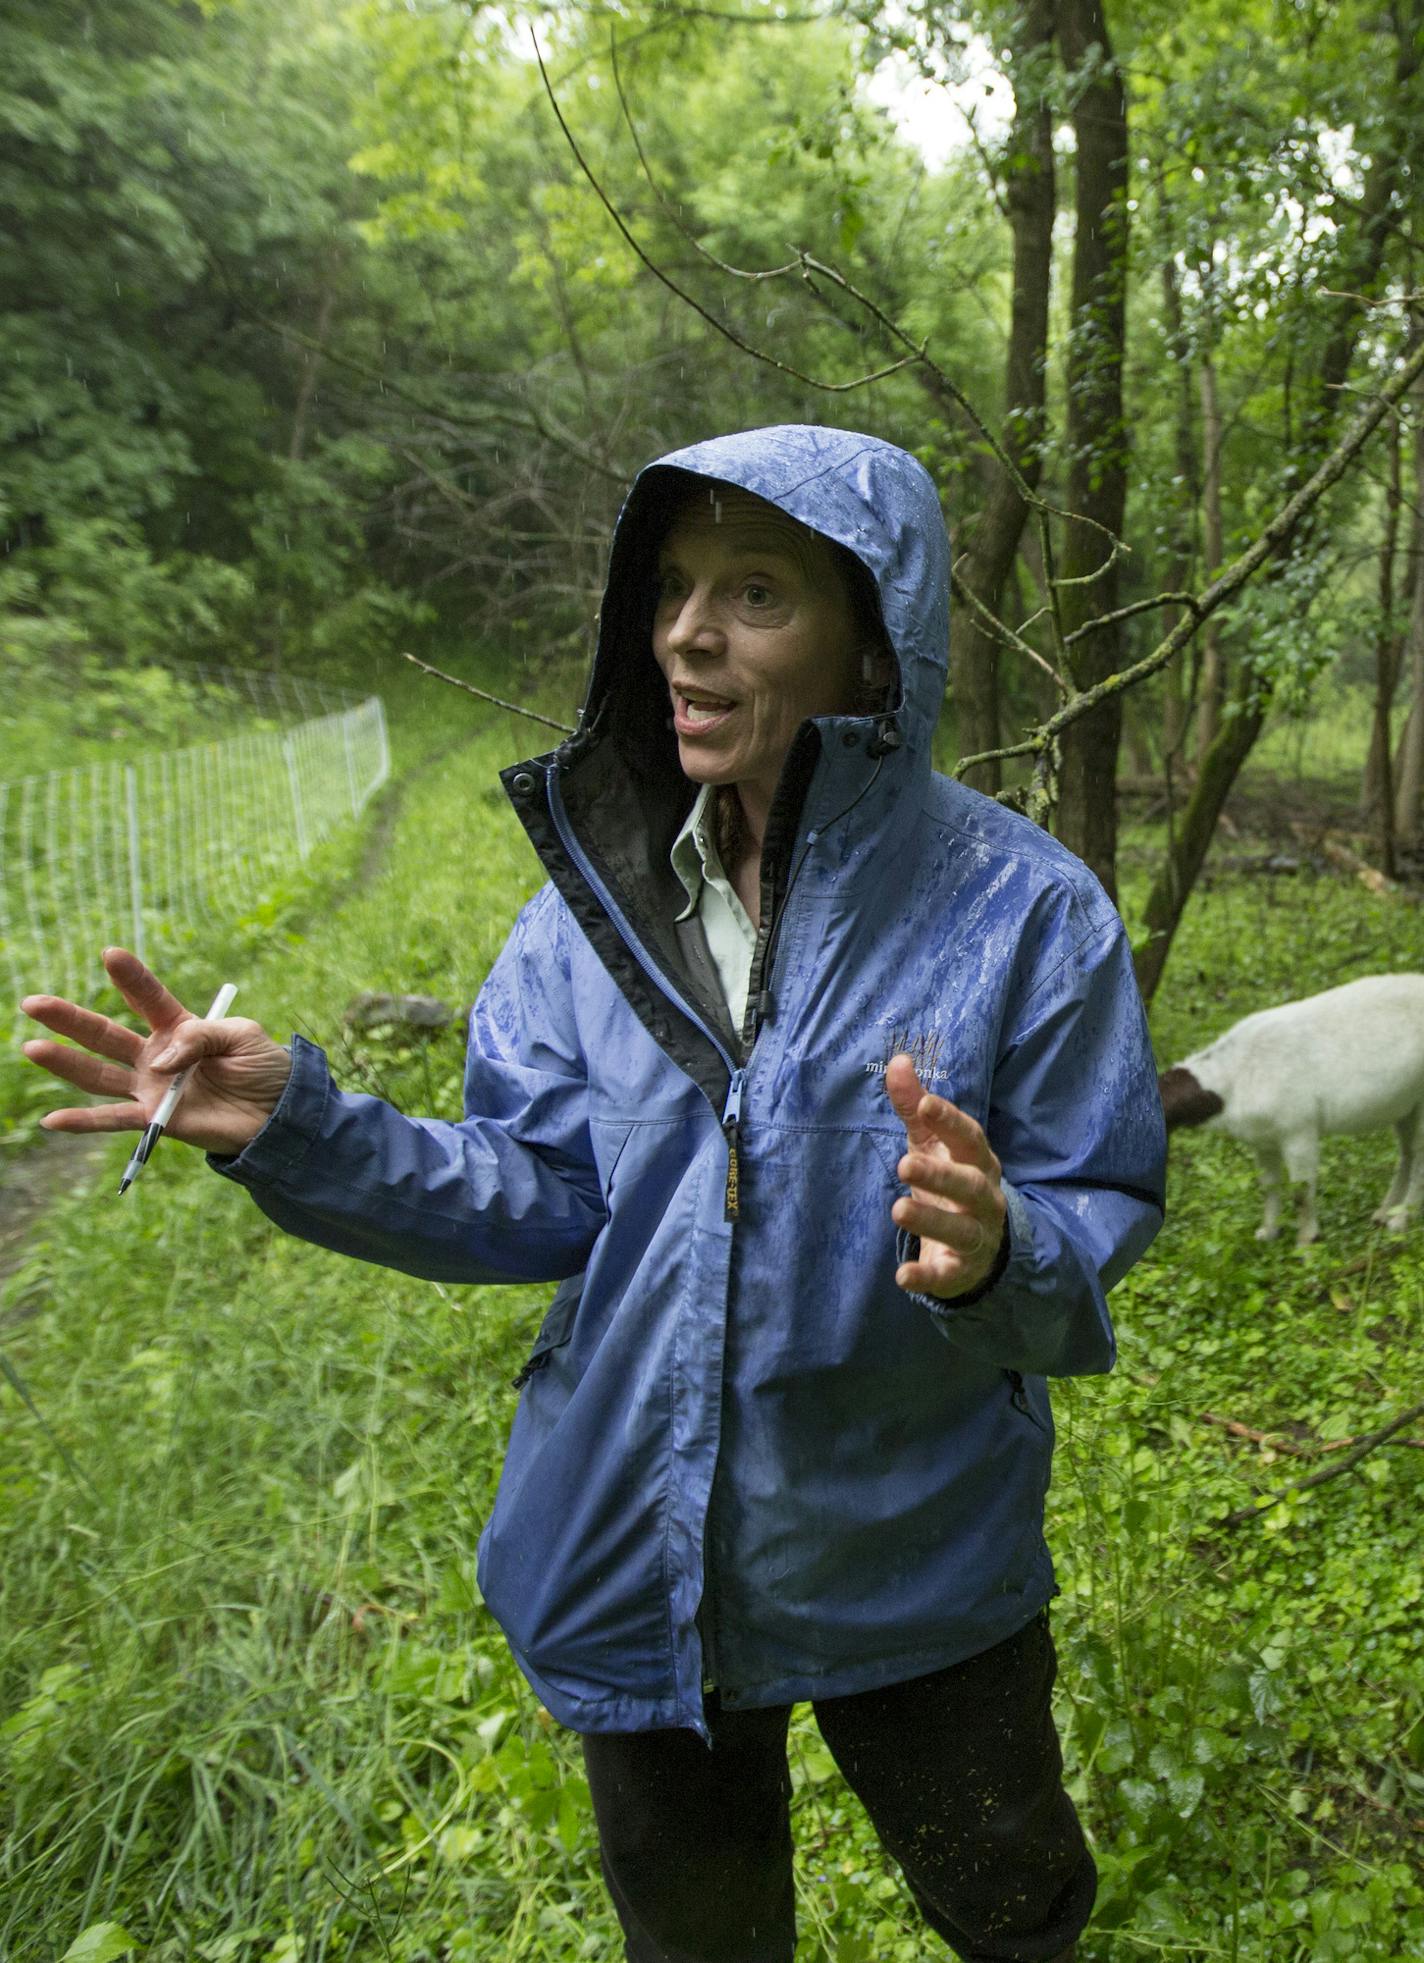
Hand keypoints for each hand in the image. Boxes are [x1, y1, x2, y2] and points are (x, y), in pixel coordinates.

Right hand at [20, 947, 292, 1157]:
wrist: (280, 1114)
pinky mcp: (155, 1118)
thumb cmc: (265, 1069)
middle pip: (105, 1035)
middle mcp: (156, 1055)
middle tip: (33, 1003)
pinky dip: (83, 1122)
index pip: (147, 998)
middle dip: (69, 1019)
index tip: (110, 954)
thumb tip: (160, 1062)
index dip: (130, 978)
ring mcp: (150, 1087)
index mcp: (179, 1026)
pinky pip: (113, 1119)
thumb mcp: (242, 1036)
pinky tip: (52, 1120)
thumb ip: (200, 1038)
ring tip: (32, 1048)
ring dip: (65, 1063)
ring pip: (98, 1075)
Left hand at [885, 1053, 1006, 1299]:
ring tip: (897, 1210)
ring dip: (930, 1220)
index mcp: (978, 1162)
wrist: (982, 1246)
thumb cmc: (951, 1180)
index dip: (949, 1121)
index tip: (926, 1104)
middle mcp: (984, 1198)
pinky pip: (946, 1275)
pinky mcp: (960, 1270)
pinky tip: (903, 1276)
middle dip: (940, 1174)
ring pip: (960, 1229)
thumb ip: (915, 1105)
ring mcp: (976, 1236)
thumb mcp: (932, 1142)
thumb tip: (898, 1059)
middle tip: (904, 1164)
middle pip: (969, 1185)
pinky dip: (927, 1276)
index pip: (969, 1137)